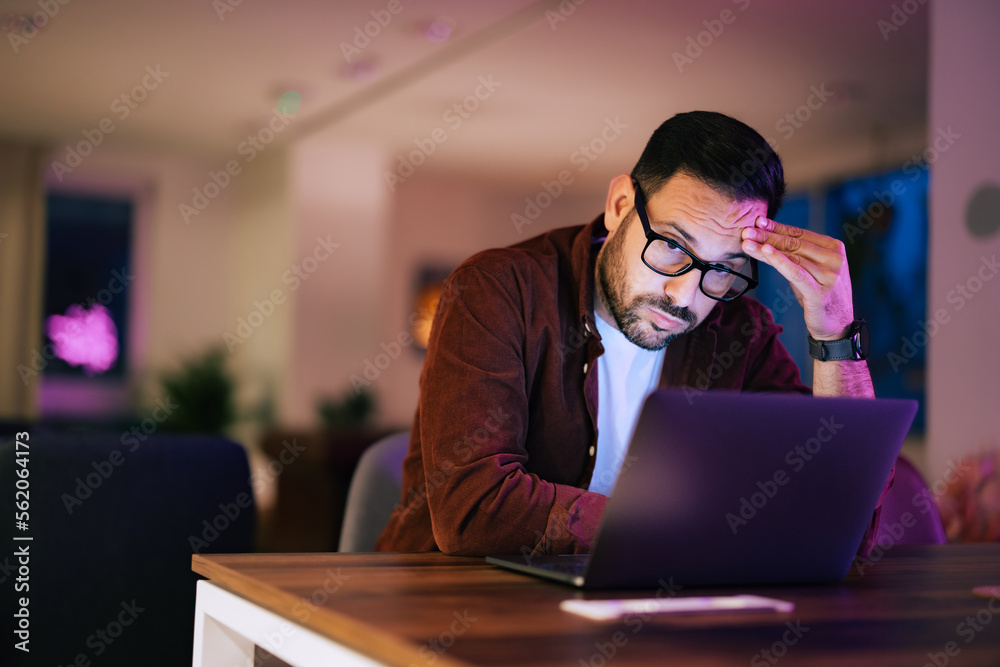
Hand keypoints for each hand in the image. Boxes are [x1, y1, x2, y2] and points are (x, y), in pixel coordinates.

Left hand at [741, 216, 854, 339]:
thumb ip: (796, 255)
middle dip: (768, 236)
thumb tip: (766, 238)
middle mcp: (834, 258)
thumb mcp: (810, 271)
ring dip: (766, 247)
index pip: (800, 234)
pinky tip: (766, 251)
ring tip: (747, 242)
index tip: (758, 221)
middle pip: (794, 243)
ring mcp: (829, 275)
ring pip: (792, 256)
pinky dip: (780, 261)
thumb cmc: (819, 295)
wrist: (837, 326)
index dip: (777, 227)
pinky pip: (795, 273)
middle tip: (746, 230)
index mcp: (834, 248)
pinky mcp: (820, 292)